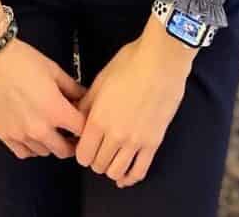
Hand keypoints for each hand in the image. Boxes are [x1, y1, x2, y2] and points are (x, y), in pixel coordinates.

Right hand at [0, 36, 87, 159]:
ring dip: (51, 144)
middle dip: (72, 142)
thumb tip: (83, 96)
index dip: (86, 126)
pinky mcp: (4, 135)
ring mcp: (20, 134)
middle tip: (71, 132)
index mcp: (55, 110)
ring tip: (50, 129)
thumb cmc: (19, 60)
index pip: (81, 130)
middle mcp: (39, 127)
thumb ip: (71, 87)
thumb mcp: (53, 69)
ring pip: (44, 152)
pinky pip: (23, 153)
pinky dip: (31, 148)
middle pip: (64, 150)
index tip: (84, 123)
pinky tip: (32, 135)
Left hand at [74, 18, 195, 188]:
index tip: (84, 147)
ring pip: (116, 171)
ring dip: (111, 168)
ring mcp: (135, 141)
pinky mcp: (153, 142)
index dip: (81, 153)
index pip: (82, 154)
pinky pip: (140, 171)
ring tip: (111, 158)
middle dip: (95, 160)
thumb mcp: (100, 80)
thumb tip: (77, 117)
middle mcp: (115, 135)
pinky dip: (130, 178)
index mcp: (98, 119)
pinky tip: (126, 176)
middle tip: (98, 150)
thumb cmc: (130, 64)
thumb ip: (87, 103)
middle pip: (98, 165)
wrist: (161, 61)